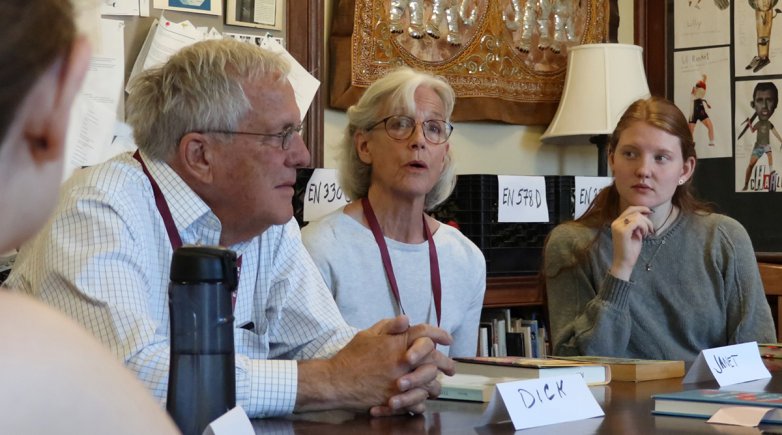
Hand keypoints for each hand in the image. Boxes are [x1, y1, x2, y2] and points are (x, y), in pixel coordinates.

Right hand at [297, 316, 452, 413]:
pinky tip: (422, 398)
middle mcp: (403, 361)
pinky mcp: (396, 399)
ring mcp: (401, 381)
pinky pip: (419, 402)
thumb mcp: (368, 334)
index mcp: (398, 342)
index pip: (426, 333)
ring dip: (436, 383)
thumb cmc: (352, 356)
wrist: (336, 381)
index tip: (448, 339)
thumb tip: (407, 319)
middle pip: (435, 358)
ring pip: (431, 382)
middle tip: (450, 368)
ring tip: (437, 385)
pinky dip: (423, 400)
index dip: (440, 333)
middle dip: (447, 362)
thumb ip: (390, 326)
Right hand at [609, 206, 653, 280]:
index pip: (630, 209)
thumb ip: (639, 223)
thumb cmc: (630, 250)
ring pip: (637, 216)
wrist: (624, 262)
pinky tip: (644, 235)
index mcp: (617, 223)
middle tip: (651, 230)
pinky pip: (637, 222)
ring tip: (647, 234)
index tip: (650, 212)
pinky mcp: (622, 231)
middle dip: (646, 219)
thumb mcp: (636, 233)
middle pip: (634, 211)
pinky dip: (644, 227)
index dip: (641, 208)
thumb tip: (646, 213)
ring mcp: (618, 227)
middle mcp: (615, 223)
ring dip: (646, 224)